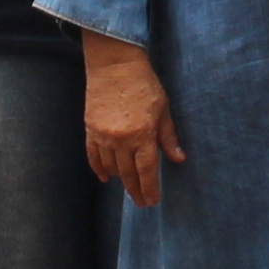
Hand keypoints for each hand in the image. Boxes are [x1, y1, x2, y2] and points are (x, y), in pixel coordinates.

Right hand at [80, 40, 185, 199]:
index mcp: (143, 134)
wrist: (115, 65)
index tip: (152, 201)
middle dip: (136, 190)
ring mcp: (103, 135)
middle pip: (129, 173)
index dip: (150, 188)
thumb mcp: (163, 109)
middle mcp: (122, 139)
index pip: (147, 170)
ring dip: (120, 180)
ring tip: (128, 189)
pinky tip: (105, 178)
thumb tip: (178, 158)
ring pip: (111, 167)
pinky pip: (93, 155)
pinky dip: (98, 168)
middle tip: (141, 203)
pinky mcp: (90, 129)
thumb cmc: (144, 85)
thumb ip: (168, 136)